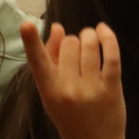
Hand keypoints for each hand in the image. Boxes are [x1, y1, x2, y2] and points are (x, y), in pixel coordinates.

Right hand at [22, 22, 125, 138]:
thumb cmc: (70, 114)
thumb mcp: (53, 93)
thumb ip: (51, 60)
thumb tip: (56, 27)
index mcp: (49, 92)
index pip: (38, 63)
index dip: (31, 42)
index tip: (27, 24)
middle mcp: (68, 90)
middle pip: (69, 44)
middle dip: (72, 41)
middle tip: (75, 50)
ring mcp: (91, 89)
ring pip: (89, 44)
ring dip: (89, 36)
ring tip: (90, 39)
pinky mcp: (112, 88)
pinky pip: (111, 54)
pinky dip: (108, 37)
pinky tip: (103, 31)